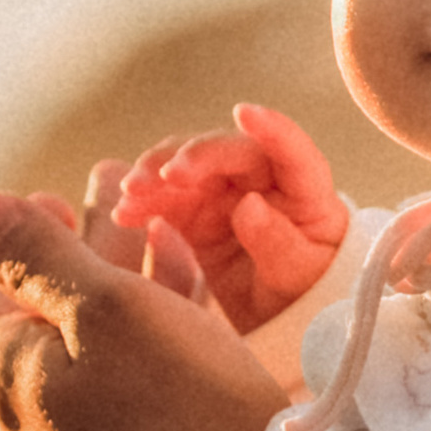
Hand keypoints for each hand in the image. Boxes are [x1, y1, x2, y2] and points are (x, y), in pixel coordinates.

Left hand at [0, 192, 371, 430]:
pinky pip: (132, 422)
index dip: (26, 236)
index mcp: (10, 381)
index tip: (60, 200)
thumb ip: (33, 255)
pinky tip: (195, 356)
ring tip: (174, 263)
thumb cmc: (186, 422)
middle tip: (128, 216)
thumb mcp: (108, 307)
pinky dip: (155, 373)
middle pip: (52, 332)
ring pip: (97, 376)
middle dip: (86, 270)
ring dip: (129, 316)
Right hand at [112, 105, 347, 333]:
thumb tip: (248, 204)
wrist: (279, 318)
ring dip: (155, 174)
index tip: (244, 111)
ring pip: (187, 166)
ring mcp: (226, 192)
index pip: (293, 152)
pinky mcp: (194, 211)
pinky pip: (164, 194)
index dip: (271, 128)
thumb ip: (278, 242)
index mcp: (307, 193)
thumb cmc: (306, 292)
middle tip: (160, 178)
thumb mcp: (298, 276)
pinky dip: (142, 199)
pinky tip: (123, 213)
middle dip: (190, 157)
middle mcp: (266, 182)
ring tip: (129, 197)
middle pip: (227, 152)